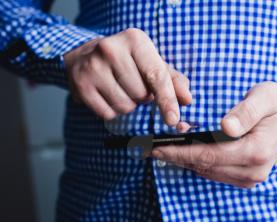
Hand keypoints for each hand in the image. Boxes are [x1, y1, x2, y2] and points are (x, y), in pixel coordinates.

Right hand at [64, 28, 191, 124]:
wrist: (84, 56)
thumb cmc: (126, 61)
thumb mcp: (150, 62)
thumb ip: (172, 79)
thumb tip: (187, 99)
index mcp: (134, 39)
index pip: (156, 75)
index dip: (167, 99)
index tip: (173, 118)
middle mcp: (111, 49)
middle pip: (141, 95)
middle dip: (143, 97)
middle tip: (133, 84)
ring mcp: (93, 67)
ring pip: (125, 106)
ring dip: (129, 105)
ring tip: (120, 89)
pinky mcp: (81, 85)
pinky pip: (108, 113)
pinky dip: (113, 110)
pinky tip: (108, 95)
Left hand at [150, 82, 276, 187]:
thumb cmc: (276, 104)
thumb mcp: (264, 97)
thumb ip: (246, 112)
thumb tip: (227, 128)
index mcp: (257, 151)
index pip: (210, 155)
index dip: (180, 152)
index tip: (156, 147)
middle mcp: (253, 171)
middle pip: (205, 166)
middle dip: (176, 157)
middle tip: (150, 148)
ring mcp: (250, 177)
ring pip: (207, 171)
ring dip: (184, 160)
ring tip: (162, 147)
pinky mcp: (245, 177)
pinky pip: (214, 172)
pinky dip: (197, 162)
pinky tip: (184, 150)